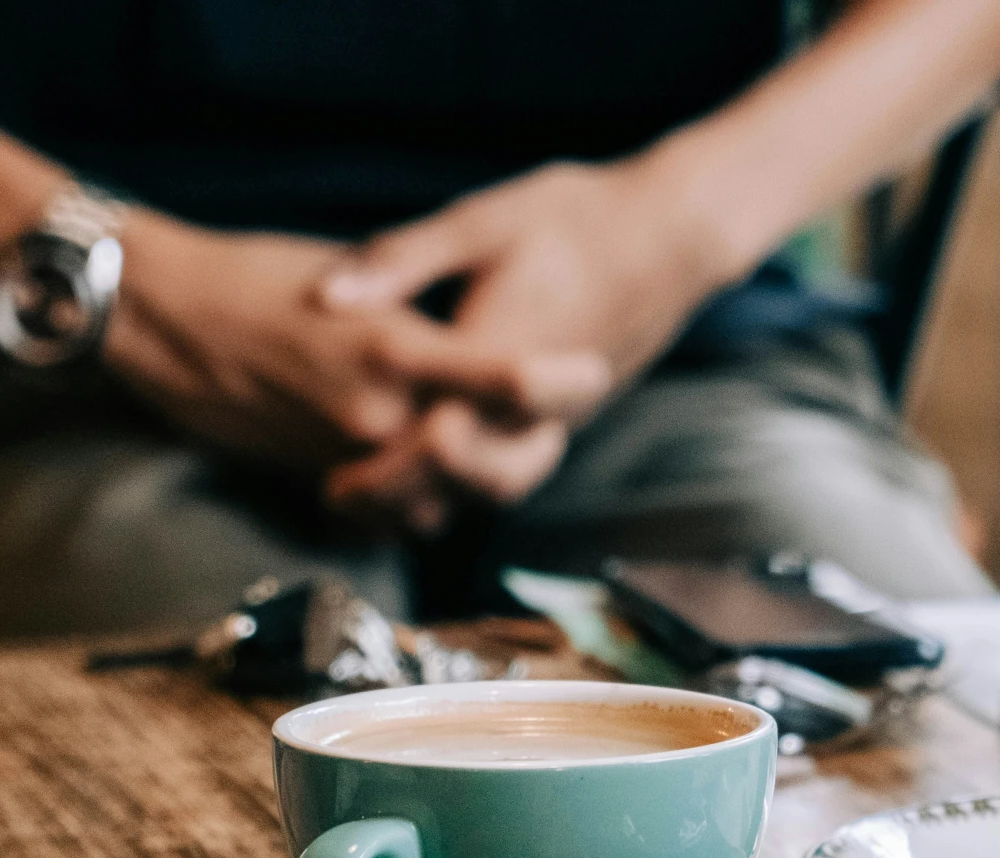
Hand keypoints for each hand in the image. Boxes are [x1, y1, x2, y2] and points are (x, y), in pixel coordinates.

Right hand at [102, 211, 608, 527]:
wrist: (159, 315)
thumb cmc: (255, 274)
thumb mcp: (353, 274)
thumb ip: (420, 315)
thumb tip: (477, 337)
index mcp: (400, 349)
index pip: (512, 379)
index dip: (562, 381)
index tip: (592, 370)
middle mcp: (382, 416)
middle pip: (491, 455)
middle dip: (522, 442)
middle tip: (546, 416)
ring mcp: (348, 456)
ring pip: (444, 495)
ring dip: (468, 477)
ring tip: (487, 438)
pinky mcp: (316, 478)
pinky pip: (390, 510)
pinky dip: (413, 497)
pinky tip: (420, 464)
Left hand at [312, 158, 733, 516]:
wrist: (673, 236)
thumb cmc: (578, 217)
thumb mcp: (481, 220)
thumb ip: (402, 260)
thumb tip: (326, 297)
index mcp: (507, 353)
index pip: (438, 435)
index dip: (384, 466)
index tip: (331, 477)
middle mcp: (538, 402)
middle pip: (464, 480)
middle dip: (401, 498)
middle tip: (337, 498)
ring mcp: (560, 417)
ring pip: (495, 485)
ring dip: (435, 498)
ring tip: (371, 498)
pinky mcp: (568, 416)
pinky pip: (515, 468)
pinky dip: (467, 483)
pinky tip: (424, 475)